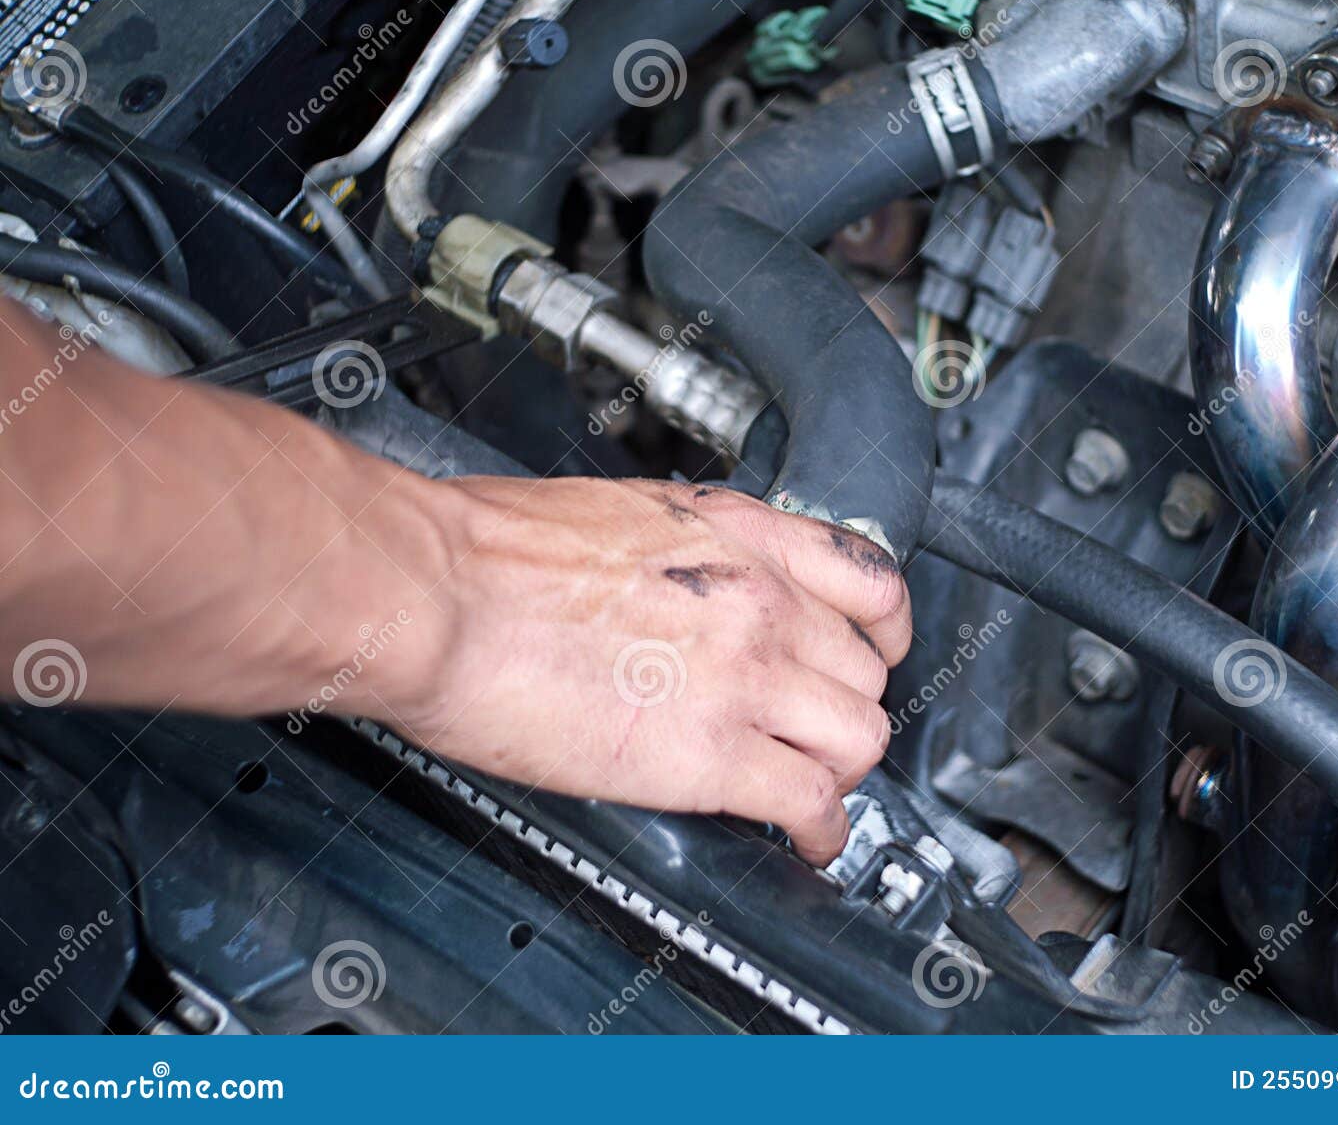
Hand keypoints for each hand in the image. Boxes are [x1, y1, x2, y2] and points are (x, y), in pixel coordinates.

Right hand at [384, 477, 912, 863]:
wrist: (436, 593)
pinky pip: (812, 804)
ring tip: (809, 790)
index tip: (873, 655)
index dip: (883, 634)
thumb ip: (684, 549)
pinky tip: (805, 842)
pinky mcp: (711, 754)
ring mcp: (744, 676)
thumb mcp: (621, 513)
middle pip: (866, 674)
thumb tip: (685, 585)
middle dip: (845, 711)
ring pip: (860, 739)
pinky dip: (821, 833)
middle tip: (813, 735)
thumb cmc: (487, 552)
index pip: (870, 582)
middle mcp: (759, 599)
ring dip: (840, 773)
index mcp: (737, 535)